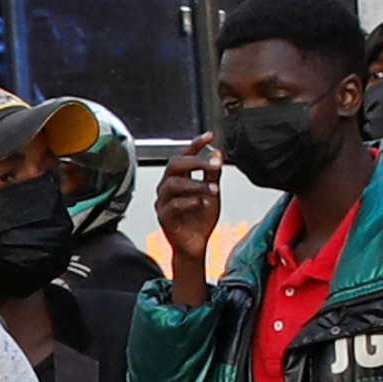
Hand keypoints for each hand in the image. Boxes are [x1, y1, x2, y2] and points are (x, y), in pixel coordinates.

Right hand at [152, 143, 224, 285]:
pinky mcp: (164, 216)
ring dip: (196, 184)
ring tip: (213, 189)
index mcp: (179, 177)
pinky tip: (202, 202)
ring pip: (173, 184)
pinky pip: (173, 205)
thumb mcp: (212, 193)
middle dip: (195, 161)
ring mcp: (163, 201)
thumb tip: (218, 153)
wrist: (195, 245)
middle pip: (174, 165)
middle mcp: (168, 186)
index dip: (196, 144)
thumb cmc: (200, 219)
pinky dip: (190, 202)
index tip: (210, 136)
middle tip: (214, 163)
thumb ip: (213, 174)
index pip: (185, 155)